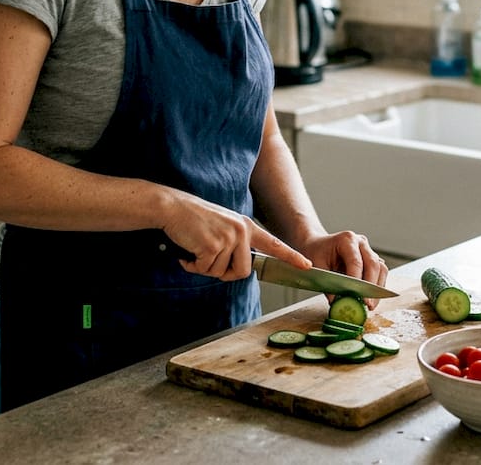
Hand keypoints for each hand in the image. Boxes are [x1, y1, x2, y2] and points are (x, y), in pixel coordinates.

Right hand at [161, 193, 309, 280]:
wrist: (173, 207)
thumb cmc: (194, 219)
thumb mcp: (223, 227)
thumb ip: (236, 245)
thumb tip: (240, 269)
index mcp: (246, 226)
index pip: (274, 244)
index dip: (291, 256)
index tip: (307, 265)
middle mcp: (241, 231)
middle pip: (244, 272)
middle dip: (224, 273)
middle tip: (207, 260)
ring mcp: (229, 238)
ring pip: (222, 273)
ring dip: (204, 267)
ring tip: (195, 249)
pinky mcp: (213, 245)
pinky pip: (206, 270)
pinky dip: (193, 266)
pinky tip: (187, 251)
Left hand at [299, 231, 389, 309]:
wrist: (318, 244)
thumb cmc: (316, 252)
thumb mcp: (317, 266)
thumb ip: (327, 283)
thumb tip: (337, 302)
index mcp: (346, 240)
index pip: (356, 261)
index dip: (358, 281)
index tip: (357, 297)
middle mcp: (361, 242)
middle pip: (373, 264)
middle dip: (371, 287)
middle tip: (367, 304)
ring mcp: (368, 250)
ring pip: (381, 269)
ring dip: (377, 288)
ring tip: (370, 305)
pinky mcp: (372, 259)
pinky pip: (380, 272)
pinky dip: (377, 286)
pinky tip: (371, 299)